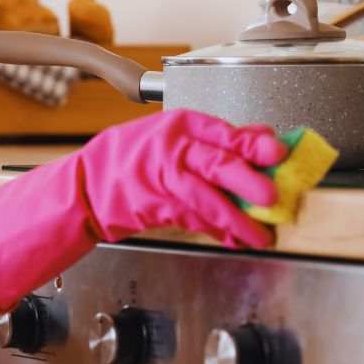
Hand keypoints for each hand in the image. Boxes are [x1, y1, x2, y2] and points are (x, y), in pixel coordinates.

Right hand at [0, 109, 285, 312]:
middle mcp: (167, 150)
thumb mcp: (171, 138)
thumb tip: (260, 143)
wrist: (85, 185)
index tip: (278, 151)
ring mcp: (157, 179)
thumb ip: (214, 141)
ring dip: (234, 219)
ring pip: (204, 199)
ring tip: (259, 233)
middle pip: (215, 164)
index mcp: (177, 126)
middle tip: (273, 197)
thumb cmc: (131, 159)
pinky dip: (213, 229)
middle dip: (248, 182)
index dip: (252, 143)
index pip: (222, 132)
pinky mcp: (150, 206)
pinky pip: (190, 218)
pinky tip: (231, 237)